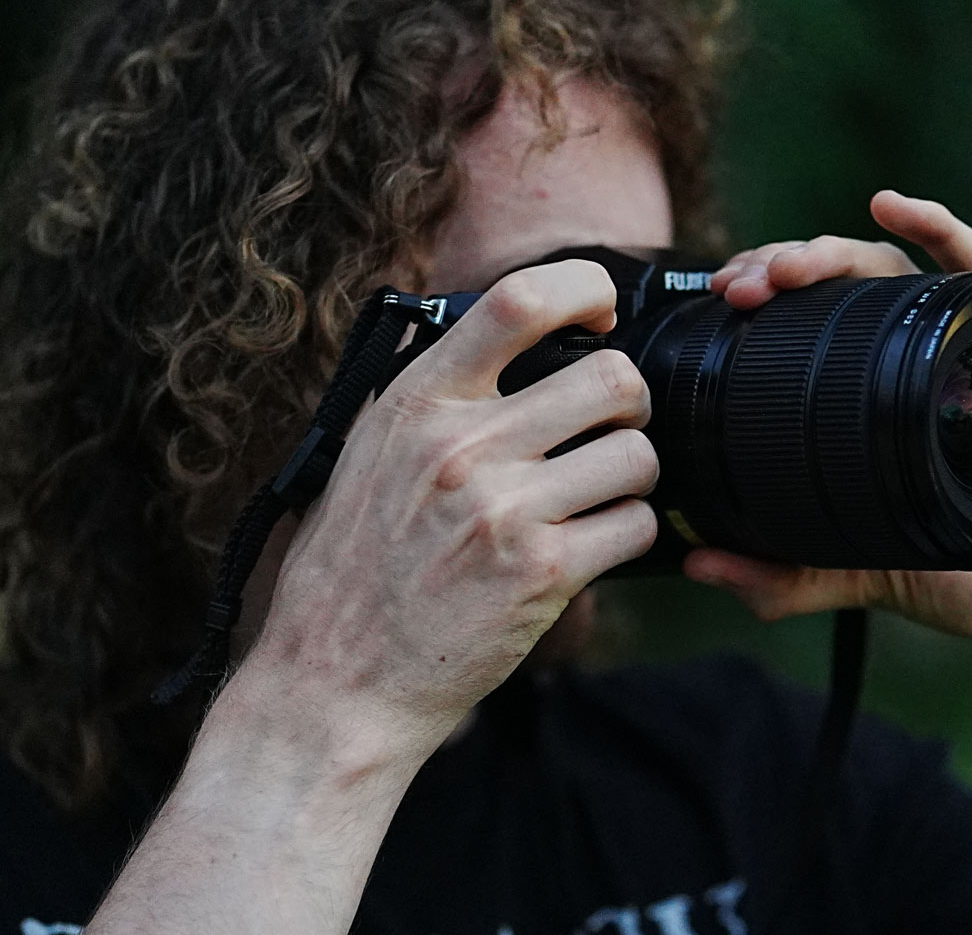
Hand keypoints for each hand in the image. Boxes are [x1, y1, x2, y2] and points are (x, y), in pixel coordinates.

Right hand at [240, 260, 660, 760]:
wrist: (334, 682)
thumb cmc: (351, 570)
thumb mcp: (368, 455)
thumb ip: (434, 397)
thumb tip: (506, 340)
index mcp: (417, 402)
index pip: (520, 300)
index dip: (585, 290)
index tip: (601, 311)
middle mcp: (461, 446)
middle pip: (612, 378)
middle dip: (628, 404)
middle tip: (607, 431)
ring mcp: (504, 510)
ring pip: (637, 455)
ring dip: (632, 477)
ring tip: (595, 498)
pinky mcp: (541, 573)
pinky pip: (636, 525)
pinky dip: (627, 536)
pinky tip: (588, 548)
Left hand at [686, 189, 971, 656]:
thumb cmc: (969, 578)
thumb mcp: (855, 572)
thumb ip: (782, 575)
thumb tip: (696, 562)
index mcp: (873, 393)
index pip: (807, 320)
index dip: (761, 299)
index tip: (720, 300)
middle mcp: (914, 357)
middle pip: (837, 283)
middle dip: (781, 269)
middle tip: (740, 287)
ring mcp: (966, 344)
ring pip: (891, 268)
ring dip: (833, 251)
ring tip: (789, 266)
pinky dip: (936, 227)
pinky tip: (890, 205)